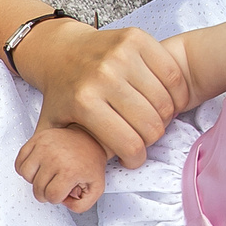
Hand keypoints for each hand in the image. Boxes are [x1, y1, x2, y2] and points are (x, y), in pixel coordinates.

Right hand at [14, 124, 110, 211]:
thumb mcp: (96, 187)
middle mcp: (54, 158)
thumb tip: (64, 203)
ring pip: (26, 175)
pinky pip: (20, 161)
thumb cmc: (90, 160)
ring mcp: (43, 147)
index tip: (63, 191)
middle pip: (38, 189)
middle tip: (54, 184)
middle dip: (46, 191)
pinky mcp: (36, 139)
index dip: (57, 198)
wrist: (90, 136)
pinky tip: (36, 167)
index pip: (51, 196)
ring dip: (34, 179)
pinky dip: (24, 168)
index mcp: (70, 170)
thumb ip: (82, 204)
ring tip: (45, 175)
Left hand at [15, 20, 186, 168]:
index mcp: (84, 102)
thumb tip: (59, 187)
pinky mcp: (137, 38)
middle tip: (144, 138)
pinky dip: (175, 93)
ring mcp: (122, 54)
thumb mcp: (50, 126)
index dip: (136, 159)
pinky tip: (164, 101)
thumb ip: (55, 154)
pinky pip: (172, 75)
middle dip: (151, 139)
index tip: (134, 159)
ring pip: (164, 102)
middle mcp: (103, 76)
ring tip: (153, 120)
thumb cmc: (62, 93)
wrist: (62, 50)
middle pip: (151, 125)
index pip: (129, 144)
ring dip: (165, 117)